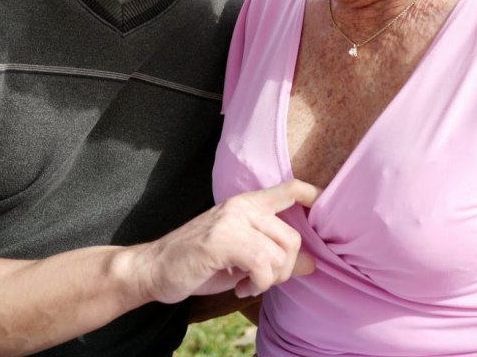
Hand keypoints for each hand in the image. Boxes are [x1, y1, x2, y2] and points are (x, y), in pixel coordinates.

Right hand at [130, 179, 319, 303]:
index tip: (322, 203)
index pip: (288, 189)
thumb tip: (312, 263)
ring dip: (269, 279)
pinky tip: (241, 288)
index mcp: (246, 204)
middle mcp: (241, 206)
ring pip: (279, 253)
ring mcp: (230, 221)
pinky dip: (258, 284)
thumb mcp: (241, 257)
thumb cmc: (198, 263)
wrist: (153, 269)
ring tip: (248, 283)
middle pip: (292, 237)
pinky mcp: (221, 240)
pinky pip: (262, 265)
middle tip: (263, 281)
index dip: (312, 194)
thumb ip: (273, 255)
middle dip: (285, 269)